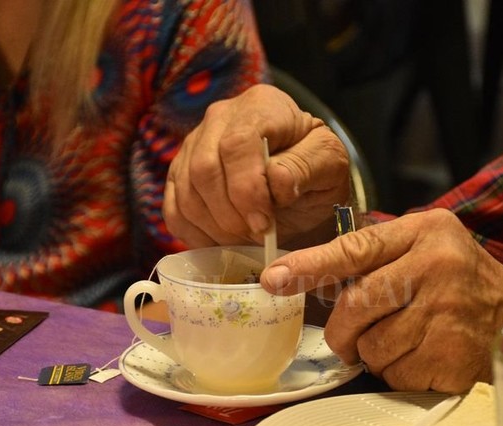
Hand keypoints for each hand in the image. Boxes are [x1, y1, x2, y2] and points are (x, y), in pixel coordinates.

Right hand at [164, 84, 349, 247]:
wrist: (303, 189)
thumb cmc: (316, 173)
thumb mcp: (329, 165)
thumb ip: (306, 167)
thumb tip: (276, 180)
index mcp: (262, 106)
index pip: (238, 144)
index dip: (246, 189)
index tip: (264, 223)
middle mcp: (221, 117)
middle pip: (204, 168)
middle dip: (230, 214)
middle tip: (256, 236)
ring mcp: (195, 145)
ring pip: (186, 191)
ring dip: (215, 227)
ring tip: (245, 239)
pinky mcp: (180, 175)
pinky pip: (173, 209)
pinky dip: (195, 234)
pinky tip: (222, 243)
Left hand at [261, 209, 502, 392]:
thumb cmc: (468, 289)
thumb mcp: (432, 251)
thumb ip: (380, 258)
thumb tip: (305, 276)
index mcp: (427, 231)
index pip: (354, 247)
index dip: (309, 266)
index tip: (273, 280)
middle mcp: (437, 265)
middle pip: (355, 305)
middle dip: (342, 331)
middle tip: (349, 340)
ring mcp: (447, 312)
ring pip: (370, 345)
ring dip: (377, 353)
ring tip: (410, 341)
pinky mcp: (452, 354)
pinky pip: (394, 373)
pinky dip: (400, 373)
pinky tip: (427, 358)